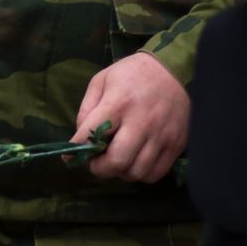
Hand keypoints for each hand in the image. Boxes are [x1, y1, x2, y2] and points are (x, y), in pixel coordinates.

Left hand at [70, 52, 189, 183]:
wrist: (173, 70)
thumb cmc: (132, 74)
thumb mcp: (101, 80)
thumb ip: (87, 109)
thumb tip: (80, 138)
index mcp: (119, 103)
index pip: (93, 134)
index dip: (78, 149)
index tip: (70, 155)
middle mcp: (141, 122)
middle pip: (117, 161)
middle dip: (99, 168)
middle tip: (95, 163)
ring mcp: (161, 136)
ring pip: (136, 172)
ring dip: (120, 173)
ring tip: (115, 162)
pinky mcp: (176, 145)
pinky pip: (156, 173)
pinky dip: (140, 174)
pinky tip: (134, 162)